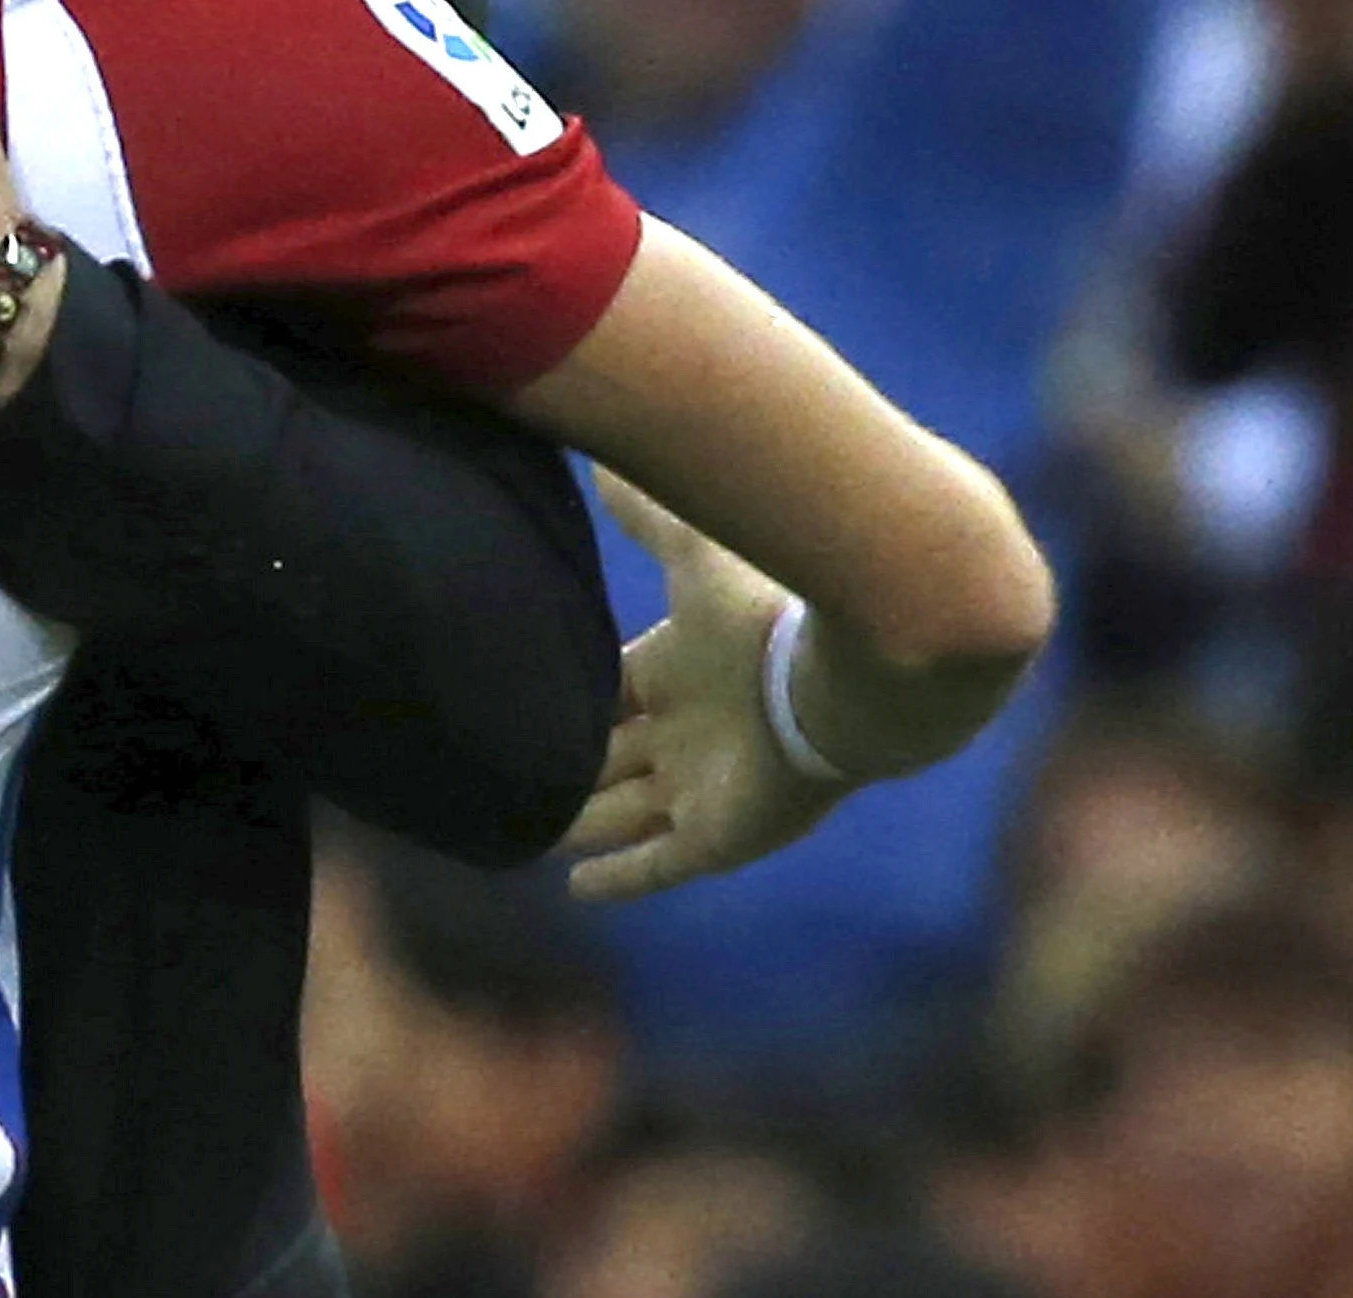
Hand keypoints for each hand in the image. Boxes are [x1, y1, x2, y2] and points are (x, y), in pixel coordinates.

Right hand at [559, 474, 843, 902]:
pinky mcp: (716, 838)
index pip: (610, 691)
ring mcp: (700, 788)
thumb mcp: (693, 553)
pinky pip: (655, 865)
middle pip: (612, 756)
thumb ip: (650, 514)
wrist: (843, 680)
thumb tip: (602, 461)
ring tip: (530, 836)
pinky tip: (578, 890)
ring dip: (583, 824)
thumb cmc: (770, 612)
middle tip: (509, 778)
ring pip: (623, 812)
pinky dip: (617, 878)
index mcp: (678, 669)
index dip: (569, 698)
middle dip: (569, 766)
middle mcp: (686, 732)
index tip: (521, 701)